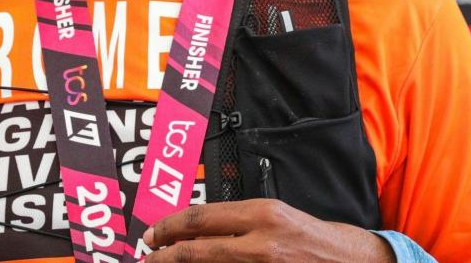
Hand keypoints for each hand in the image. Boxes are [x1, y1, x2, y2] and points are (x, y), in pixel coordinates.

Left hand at [141, 199, 396, 261]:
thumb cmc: (323, 240)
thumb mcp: (282, 219)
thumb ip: (244, 224)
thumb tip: (202, 232)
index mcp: (264, 214)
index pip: (201, 217)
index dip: (169, 227)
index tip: (152, 234)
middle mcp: (261, 241)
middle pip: (196, 249)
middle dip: (165, 255)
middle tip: (148, 257)